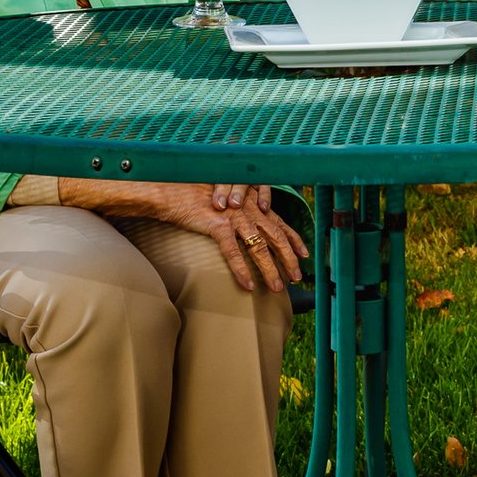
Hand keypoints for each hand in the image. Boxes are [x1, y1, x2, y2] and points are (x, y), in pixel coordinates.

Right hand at [58, 179, 307, 291]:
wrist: (171, 189)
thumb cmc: (194, 196)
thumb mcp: (223, 202)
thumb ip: (237, 213)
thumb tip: (246, 230)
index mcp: (250, 203)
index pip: (279, 222)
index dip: (294, 239)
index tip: (305, 253)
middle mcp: (247, 209)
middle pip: (275, 236)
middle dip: (289, 258)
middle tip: (297, 276)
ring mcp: (234, 217)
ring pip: (259, 247)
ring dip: (270, 270)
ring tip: (277, 287)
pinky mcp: (217, 225)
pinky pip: (233, 253)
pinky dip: (242, 271)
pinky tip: (249, 286)